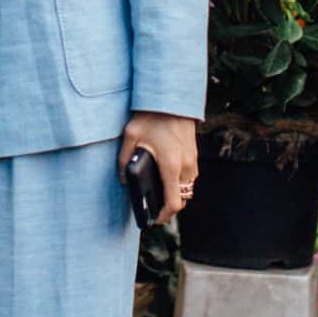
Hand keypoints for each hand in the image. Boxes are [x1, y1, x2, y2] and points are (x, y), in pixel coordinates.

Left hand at [119, 111, 197, 226]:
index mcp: (171, 165)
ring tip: (159, 191)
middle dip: (169, 206)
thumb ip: (124, 160)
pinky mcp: (194, 154)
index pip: (174, 203)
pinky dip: (180, 182)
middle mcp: (186, 165)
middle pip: (182, 199)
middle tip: (153, 207)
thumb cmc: (151, 116)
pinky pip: (190, 177)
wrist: (171, 97)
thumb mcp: (130, 135)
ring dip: (176, 193)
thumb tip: (123, 180)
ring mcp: (193, 160)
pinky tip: (166, 175)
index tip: (154, 219)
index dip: (164, 216)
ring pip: (188, 188)